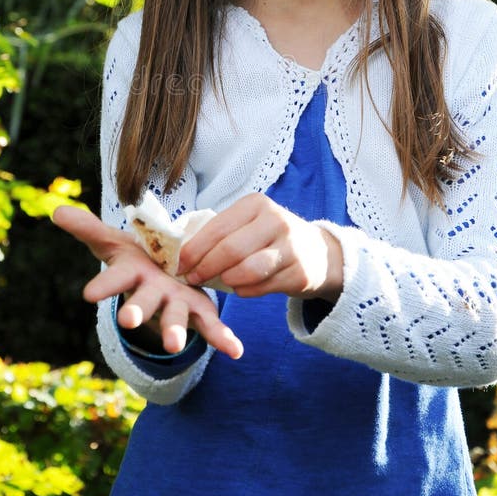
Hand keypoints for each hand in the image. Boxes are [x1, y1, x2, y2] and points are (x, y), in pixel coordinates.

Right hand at [52, 206, 243, 359]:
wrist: (163, 278)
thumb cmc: (135, 261)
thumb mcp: (113, 242)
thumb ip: (88, 229)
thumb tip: (56, 211)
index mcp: (132, 275)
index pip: (114, 279)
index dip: (104, 286)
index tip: (89, 294)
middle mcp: (151, 295)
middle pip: (143, 304)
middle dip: (136, 312)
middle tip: (127, 322)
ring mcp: (175, 305)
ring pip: (175, 318)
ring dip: (174, 332)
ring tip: (175, 346)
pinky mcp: (199, 311)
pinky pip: (210, 327)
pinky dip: (222, 339)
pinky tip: (236, 350)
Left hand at [177, 193, 343, 301]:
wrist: (317, 251)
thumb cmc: (268, 236)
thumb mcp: (248, 222)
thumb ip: (220, 232)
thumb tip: (180, 251)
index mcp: (256, 204)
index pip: (218, 228)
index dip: (194, 249)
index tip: (179, 265)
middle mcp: (275, 221)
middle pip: (231, 250)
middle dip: (206, 267)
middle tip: (193, 278)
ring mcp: (290, 247)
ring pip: (248, 270)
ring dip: (227, 280)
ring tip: (219, 281)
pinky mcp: (299, 273)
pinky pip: (262, 287)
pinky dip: (245, 291)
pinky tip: (240, 288)